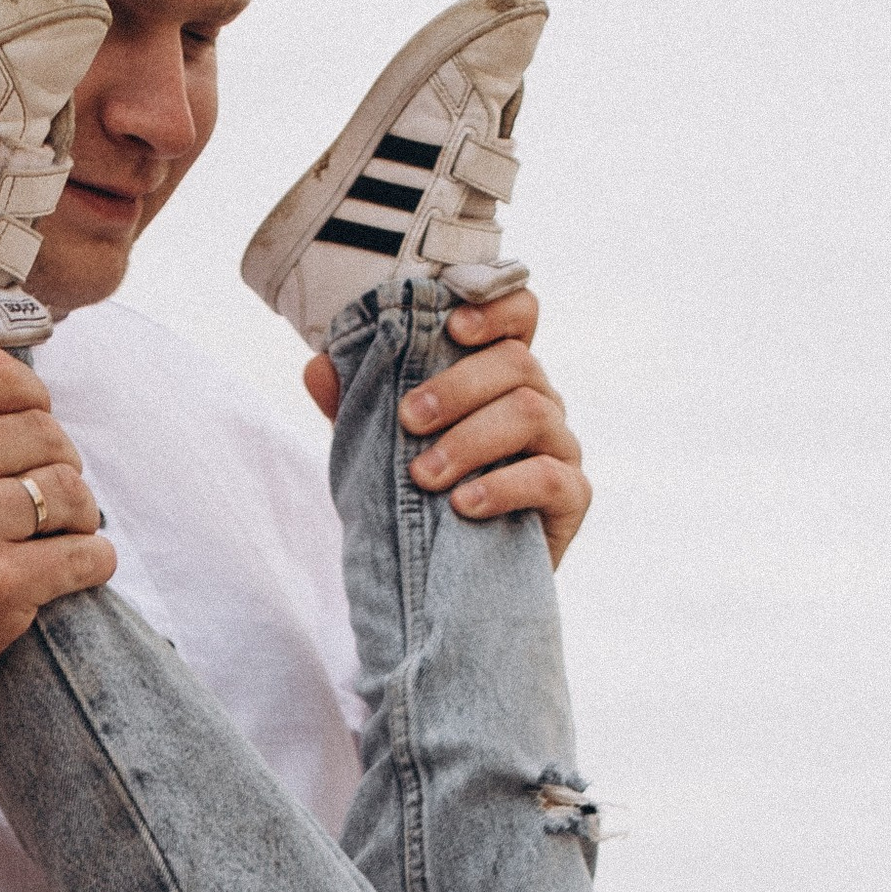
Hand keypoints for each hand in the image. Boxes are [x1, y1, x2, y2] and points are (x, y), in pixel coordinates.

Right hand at [0, 348, 114, 755]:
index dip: (34, 398)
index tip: (37, 424)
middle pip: (45, 434)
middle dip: (62, 459)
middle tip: (55, 489)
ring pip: (72, 492)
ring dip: (83, 511)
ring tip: (69, 529)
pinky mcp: (2, 589)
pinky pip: (85, 556)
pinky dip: (95, 559)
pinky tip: (84, 564)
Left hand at [304, 286, 592, 568]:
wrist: (462, 584)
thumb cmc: (427, 501)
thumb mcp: (383, 448)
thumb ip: (357, 407)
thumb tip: (317, 367)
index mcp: (500, 374)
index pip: (519, 313)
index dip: (495, 307)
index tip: (452, 326)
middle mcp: (539, 400)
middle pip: (517, 362)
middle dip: (457, 386)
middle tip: (408, 419)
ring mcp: (562, 446)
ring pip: (531, 412)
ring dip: (470, 439)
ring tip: (425, 476)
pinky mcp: (574, 496)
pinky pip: (548, 477)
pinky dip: (502, 487)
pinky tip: (464, 506)